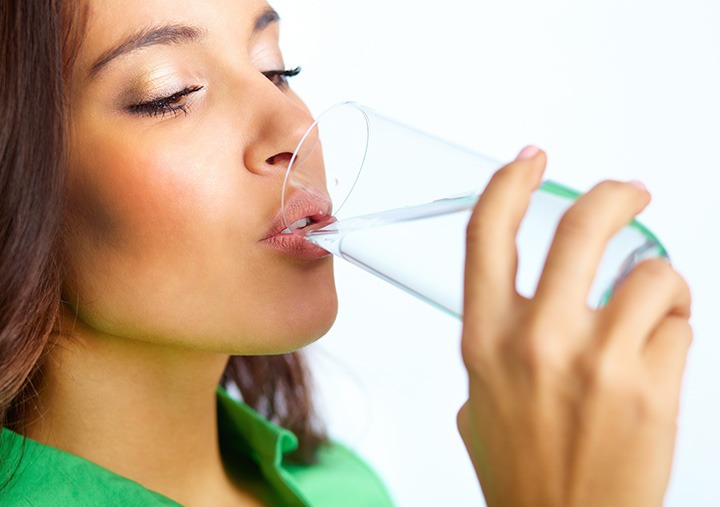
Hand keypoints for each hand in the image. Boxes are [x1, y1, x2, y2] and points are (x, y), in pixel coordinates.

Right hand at [457, 146, 691, 506]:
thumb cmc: (522, 471)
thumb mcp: (478, 401)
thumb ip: (494, 348)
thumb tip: (517, 311)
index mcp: (484, 340)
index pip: (487, 234)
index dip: (510, 182)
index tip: (531, 160)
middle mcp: (536, 340)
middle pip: (581, 225)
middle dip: (615, 195)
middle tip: (631, 192)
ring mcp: (596, 361)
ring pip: (650, 271)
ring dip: (658, 278)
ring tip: (653, 302)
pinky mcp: (651, 387)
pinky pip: (679, 323)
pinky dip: (676, 326)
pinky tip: (661, 351)